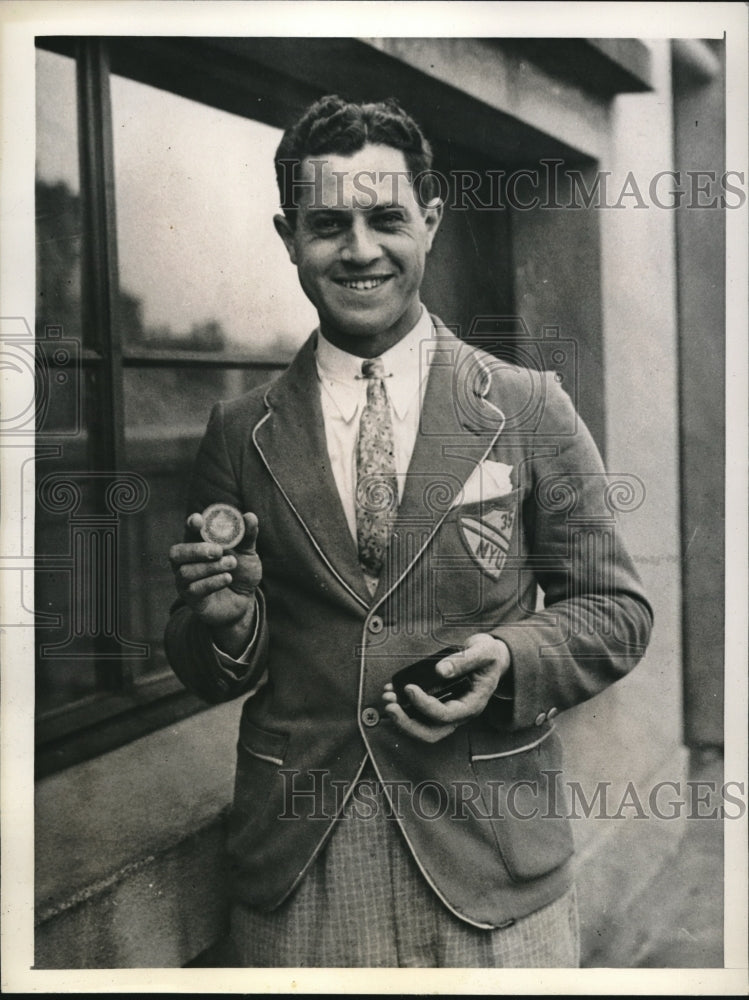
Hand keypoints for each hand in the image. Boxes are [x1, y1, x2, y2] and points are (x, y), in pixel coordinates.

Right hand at [169, 512, 261, 653]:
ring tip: (231, 565)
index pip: (188, 532)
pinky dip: (212, 582)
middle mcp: (187, 562)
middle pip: (176, 553)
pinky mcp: (192, 599)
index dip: (190, 525)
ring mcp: (186, 581)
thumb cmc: (242, 571)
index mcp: (198, 545)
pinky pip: (194, 590)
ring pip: (185, 572)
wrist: (245, 600)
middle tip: (218, 550)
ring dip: (210, 568)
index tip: (198, 519)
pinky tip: (228, 578)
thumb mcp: (248, 553)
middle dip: (196, 550)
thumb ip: (248, 535)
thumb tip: (250, 516)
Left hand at [382, 634, 510, 742]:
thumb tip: (440, 670)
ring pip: (423, 729)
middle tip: (390, 705)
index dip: (425, 705)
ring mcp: (449, 713)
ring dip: (402, 719)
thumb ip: (464, 660)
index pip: (446, 715)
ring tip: (387, 698)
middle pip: (431, 733)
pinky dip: (403, 708)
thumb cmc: (489, 656)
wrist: (492, 659)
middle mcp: (460, 714)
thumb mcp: (483, 651)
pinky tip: (392, 692)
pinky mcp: (439, 706)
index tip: (409, 688)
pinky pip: (419, 716)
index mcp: (473, 704)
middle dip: (407, 723)